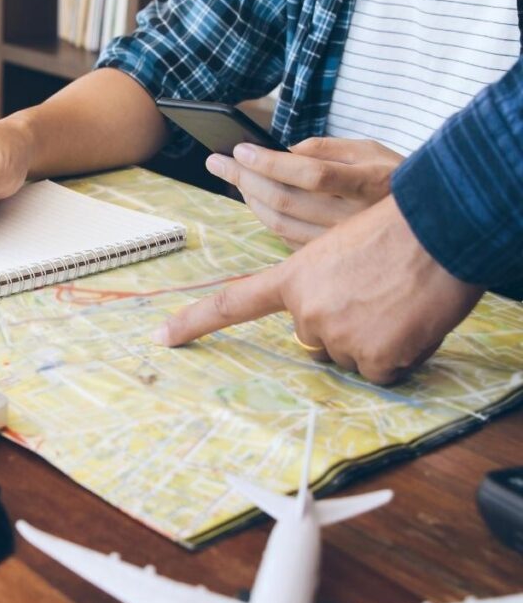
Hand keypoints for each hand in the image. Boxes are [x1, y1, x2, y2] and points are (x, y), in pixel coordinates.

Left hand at [153, 196, 483, 384]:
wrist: (441, 230)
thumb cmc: (396, 231)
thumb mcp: (337, 249)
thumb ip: (318, 284)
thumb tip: (321, 321)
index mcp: (293, 278)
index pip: (232, 304)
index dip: (194, 323)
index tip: (161, 337)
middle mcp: (307, 311)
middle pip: (313, 339)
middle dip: (340, 325)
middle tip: (374, 294)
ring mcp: (339, 336)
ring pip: (347, 358)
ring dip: (370, 341)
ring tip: (395, 305)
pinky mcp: (375, 359)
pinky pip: (380, 372)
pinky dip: (397, 357)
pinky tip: (409, 325)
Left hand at [206, 137, 403, 246]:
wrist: (439, 230)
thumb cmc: (401, 180)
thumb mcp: (374, 150)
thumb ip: (330, 148)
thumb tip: (288, 152)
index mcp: (372, 183)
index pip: (310, 174)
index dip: (270, 162)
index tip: (239, 149)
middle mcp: (358, 219)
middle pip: (286, 201)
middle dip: (244, 178)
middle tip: (217, 161)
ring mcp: (346, 246)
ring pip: (281, 225)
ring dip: (250, 200)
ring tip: (233, 177)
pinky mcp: (335, 265)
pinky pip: (288, 242)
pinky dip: (267, 220)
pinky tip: (255, 201)